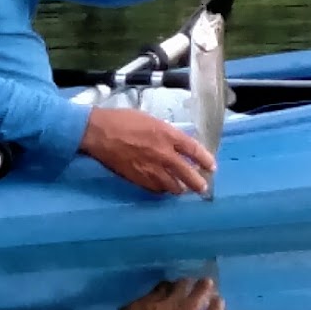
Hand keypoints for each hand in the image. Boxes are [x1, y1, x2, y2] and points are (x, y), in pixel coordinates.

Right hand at [79, 107, 214, 194]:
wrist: (99, 132)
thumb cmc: (122, 120)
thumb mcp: (150, 120)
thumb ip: (165, 133)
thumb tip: (176, 143)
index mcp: (167, 135)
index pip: (194, 150)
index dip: (205, 160)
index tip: (211, 166)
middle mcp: (163, 154)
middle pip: (188, 174)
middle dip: (198, 182)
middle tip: (202, 187)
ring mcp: (151, 169)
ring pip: (173, 186)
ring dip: (180, 188)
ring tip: (182, 189)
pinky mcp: (139, 178)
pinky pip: (156, 189)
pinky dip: (162, 189)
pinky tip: (163, 188)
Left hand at [92, 278, 221, 309]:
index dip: (215, 309)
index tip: (219, 301)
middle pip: (196, 298)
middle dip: (203, 289)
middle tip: (208, 281)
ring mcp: (160, 306)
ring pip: (179, 288)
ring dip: (184, 283)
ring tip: (187, 281)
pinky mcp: (145, 300)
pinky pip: (160, 287)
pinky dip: (165, 285)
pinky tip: (165, 285)